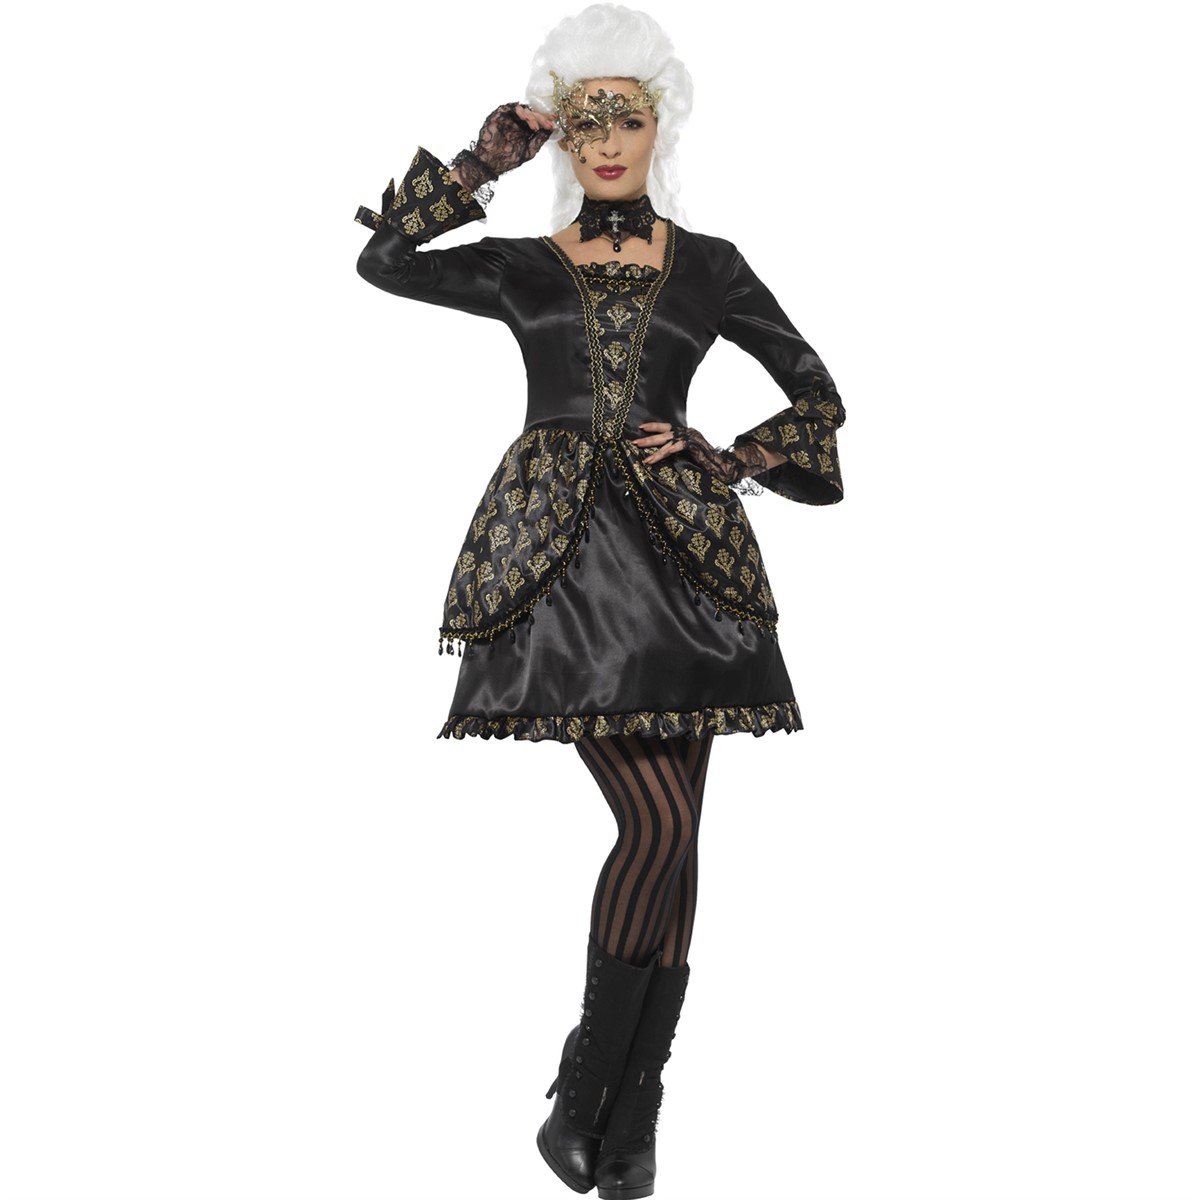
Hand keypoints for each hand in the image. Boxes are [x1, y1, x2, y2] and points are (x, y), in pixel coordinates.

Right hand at [449, 102, 554, 192]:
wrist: (491, 164)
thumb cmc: (508, 160)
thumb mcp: (529, 151)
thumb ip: (539, 140)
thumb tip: (551, 130)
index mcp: (523, 131)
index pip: (536, 121)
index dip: (545, 120)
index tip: (554, 121)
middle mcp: (516, 123)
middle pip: (531, 114)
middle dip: (541, 118)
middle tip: (548, 124)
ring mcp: (508, 119)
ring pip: (522, 110)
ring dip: (531, 115)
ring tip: (535, 125)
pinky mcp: (499, 116)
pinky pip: (509, 108)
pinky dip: (520, 111)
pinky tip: (526, 118)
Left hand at [632, 421, 781, 481]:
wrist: (724, 468)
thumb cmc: (707, 465)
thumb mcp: (688, 457)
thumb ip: (677, 453)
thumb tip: (660, 455)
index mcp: (686, 434)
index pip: (668, 427)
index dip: (654, 426)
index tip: (641, 428)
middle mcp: (688, 432)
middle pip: (665, 432)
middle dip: (648, 438)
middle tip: (634, 442)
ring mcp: (691, 437)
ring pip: (668, 440)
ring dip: (653, 447)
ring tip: (642, 454)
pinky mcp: (694, 445)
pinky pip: (675, 447)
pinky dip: (664, 453)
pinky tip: (654, 458)